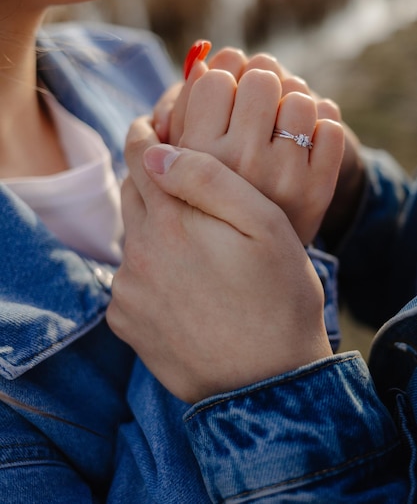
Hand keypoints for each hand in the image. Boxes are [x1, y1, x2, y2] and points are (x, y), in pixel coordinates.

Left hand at [107, 117, 331, 403]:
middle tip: (177, 185)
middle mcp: (138, 252)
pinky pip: (129, 281)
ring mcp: (127, 291)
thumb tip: (156, 153)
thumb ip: (210, 179)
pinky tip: (183, 287)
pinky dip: (148, 272)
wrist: (267, 384)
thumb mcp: (265, 225)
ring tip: (193, 246)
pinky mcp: (125, 323)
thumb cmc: (278, 298)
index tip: (147, 125)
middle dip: (149, 181)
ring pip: (132, 239)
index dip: (143, 134)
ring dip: (152, 230)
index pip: (139, 158)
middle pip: (131, 196)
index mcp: (172, 220)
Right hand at [154, 45, 363, 245]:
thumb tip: (201, 63)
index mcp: (198, 156)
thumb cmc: (210, 197)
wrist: (250, 258)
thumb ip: (184, 112)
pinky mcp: (318, 188)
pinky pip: (330, 126)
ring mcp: (283, 177)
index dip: (223, 77)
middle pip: (260, 78)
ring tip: (280, 122)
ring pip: (300, 97)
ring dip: (291, 102)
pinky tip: (304, 140)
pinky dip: (320, 125)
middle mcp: (240, 165)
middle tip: (258, 102)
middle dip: (260, 83)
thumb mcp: (181, 160)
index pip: (215, 78)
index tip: (226, 93)